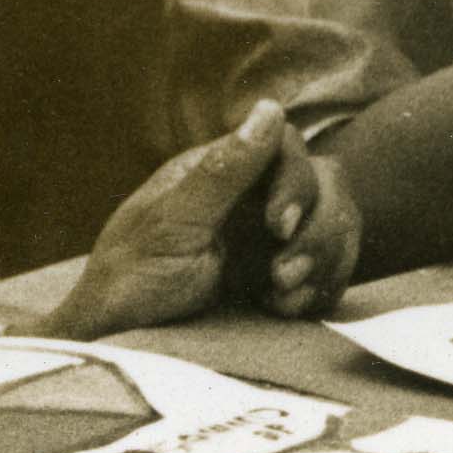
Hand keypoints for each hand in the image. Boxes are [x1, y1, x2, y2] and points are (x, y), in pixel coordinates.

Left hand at [54, 101, 365, 333]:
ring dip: (319, 262)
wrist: (119, 345)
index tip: (278, 226)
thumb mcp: (172, 225)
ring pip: (334, 229)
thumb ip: (223, 171)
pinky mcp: (281, 278)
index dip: (295, 181)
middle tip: (279, 275)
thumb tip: (269, 108)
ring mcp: (268, 239)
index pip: (286, 147)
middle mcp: (250, 199)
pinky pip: (329, 272)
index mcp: (220, 173)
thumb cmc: (130, 280)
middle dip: (313, 232)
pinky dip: (317, 290)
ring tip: (279, 296)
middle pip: (322, 187)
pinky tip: (282, 309)